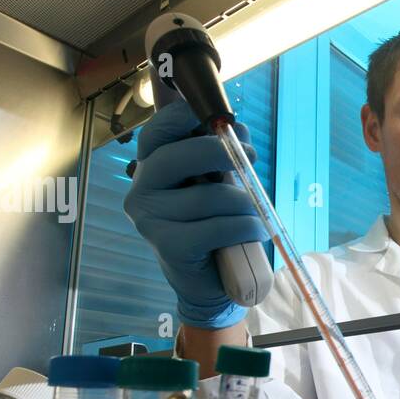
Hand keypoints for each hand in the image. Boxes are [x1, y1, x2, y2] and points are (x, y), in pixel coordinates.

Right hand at [124, 100, 269, 327]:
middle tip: (252, 158)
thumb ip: (222, 154)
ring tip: (258, 211)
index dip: (186, 117)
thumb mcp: (216, 183)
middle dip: (223, 153)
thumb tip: (239, 130)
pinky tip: (256, 230)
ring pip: (211, 196)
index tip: (221, 122)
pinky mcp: (169, 246)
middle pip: (181, 156)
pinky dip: (246, 227)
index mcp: (150, 167)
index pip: (158, 130)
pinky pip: (218, 227)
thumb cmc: (212, 223)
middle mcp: (141, 190)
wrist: (207, 282)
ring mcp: (150, 220)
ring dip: (246, 202)